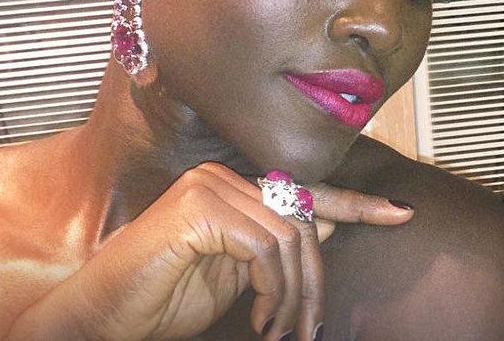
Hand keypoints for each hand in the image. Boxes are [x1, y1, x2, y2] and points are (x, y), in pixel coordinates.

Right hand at [6, 162, 413, 339]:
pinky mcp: (199, 208)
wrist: (103, 318)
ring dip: (292, 295)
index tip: (400, 213)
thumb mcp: (237, 276)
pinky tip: (259, 316)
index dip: (356, 205)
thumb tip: (324, 230)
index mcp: (232, 191)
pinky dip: (271, 288)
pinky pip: (265, 247)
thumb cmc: (161, 299)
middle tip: (305, 329)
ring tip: (277, 329)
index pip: (304, 193)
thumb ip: (275, 250)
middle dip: (314, 282)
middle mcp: (222, 179)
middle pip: (304, 221)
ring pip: (290, 237)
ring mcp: (209, 189)